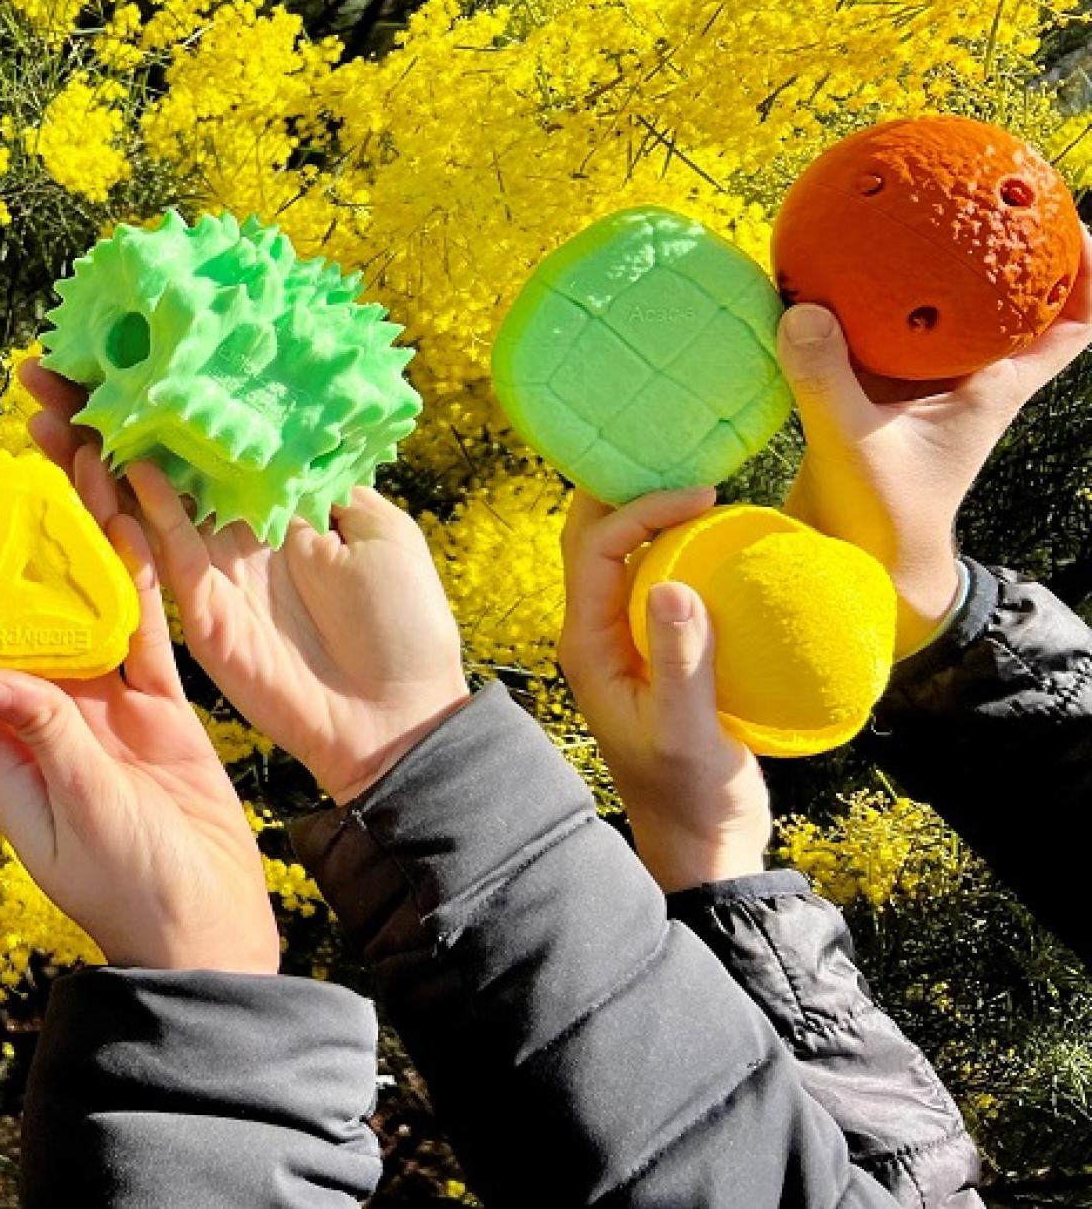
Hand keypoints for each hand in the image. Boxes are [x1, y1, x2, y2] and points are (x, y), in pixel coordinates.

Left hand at [0, 443, 280, 974]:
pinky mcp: (157, 713)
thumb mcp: (83, 816)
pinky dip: (135, 582)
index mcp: (1, 755)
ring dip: (70, 552)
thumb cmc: (134, 894)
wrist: (209, 934)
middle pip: (6, 623)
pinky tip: (131, 525)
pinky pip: (141, 634)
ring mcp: (101, 715)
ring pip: (76, 614)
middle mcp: (42, 723)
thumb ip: (44, 739)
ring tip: (67, 477)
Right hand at [20, 361, 471, 804]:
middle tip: (40, 372)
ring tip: (49, 414)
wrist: (403, 713)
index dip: (155, 399)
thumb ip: (323, 478)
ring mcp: (207, 574)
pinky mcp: (200, 615)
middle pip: (145, 462)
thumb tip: (282, 420)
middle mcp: (225, 532)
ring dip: (89, 459)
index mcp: (265, 504)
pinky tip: (110, 465)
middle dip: (91, 420)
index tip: (108, 352)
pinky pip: (160, 554)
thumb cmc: (404, 622)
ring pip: (135, 504)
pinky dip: (137, 511)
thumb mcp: (376, 528)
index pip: (196, 438)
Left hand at [557, 487, 771, 892]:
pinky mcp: (657, 650)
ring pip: (625, 554)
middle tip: (693, 470)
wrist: (702, 844)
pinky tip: (726, 538)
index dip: (640, 509)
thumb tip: (674, 585)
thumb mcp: (690, 732)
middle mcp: (596, 634)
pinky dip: (683, 549)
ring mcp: (625, 641)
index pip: (595, 549)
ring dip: (655, 516)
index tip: (703, 496)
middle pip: (594, 539)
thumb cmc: (691, 796)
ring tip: (710, 489)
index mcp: (587, 645)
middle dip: (631, 493)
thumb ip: (681, 662)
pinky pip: (659, 580)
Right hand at [779, 224, 1091, 652]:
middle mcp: (968, 375)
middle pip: (1015, 299)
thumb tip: (802, 307)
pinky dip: (869, 294)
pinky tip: (829, 264)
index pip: (1073, 324)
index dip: (1089, 273)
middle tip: (995, 190)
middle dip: (1015, 246)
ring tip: (921, 207)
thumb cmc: (880, 516)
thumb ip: (826, 379)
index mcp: (993, 387)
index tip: (1074, 223)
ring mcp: (923, 380)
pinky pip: (879, 324)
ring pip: (948, 307)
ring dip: (942, 264)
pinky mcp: (877, 385)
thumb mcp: (853, 445)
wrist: (858, 561)